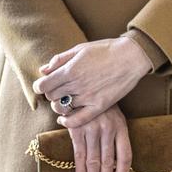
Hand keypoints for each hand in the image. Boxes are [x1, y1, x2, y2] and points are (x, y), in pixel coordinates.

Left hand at [33, 38, 151, 127]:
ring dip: (59, 105)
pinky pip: (78, 120)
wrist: (130, 57)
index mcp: (70, 69)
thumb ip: (60, 60)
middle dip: (50, 94)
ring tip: (63, 100)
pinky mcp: (99, 106)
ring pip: (62, 108)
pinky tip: (65, 118)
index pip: (44, 85)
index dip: (40, 86)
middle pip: (51, 97)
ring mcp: (88, 97)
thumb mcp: (80, 49)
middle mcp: (77, 84)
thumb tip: (43, 70)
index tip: (42, 86)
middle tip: (56, 91)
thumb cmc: (105, 50)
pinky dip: (68, 122)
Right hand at [67, 106, 131, 171]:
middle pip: (109, 162)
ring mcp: (92, 130)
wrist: (82, 85)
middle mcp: (108, 129)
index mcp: (120, 126)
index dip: (122, 171)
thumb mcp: (114, 115)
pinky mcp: (77, 129)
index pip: (125, 154)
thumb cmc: (100, 104)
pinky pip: (79, 154)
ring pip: (94, 161)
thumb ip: (116, 134)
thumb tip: (115, 163)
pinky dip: (80, 170)